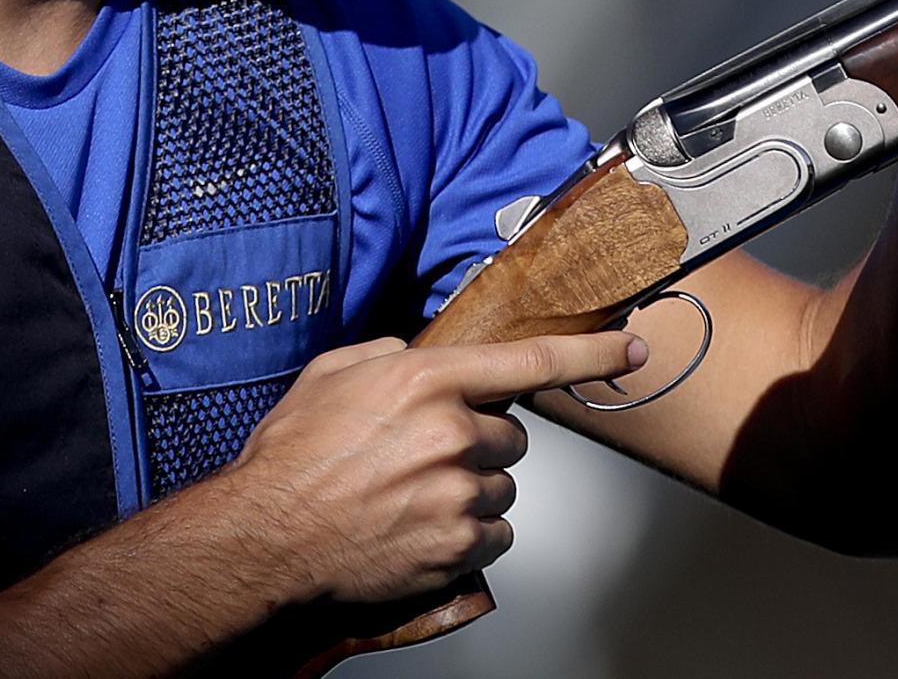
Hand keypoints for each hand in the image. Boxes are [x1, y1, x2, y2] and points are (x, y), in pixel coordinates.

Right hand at [219, 331, 645, 605]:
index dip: (591, 353)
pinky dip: (469, 535)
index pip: (531, 362)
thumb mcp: (332, 375)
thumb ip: (388, 355)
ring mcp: (458, 495)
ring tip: (417, 496)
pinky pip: (495, 536)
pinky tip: (424, 528)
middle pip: (513, 437)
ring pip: (504, 488)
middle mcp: (452, 435)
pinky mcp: (457, 547)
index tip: (631, 349)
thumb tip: (418, 357)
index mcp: (427, 382)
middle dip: (481, 444)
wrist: (266, 536)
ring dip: (474, 491)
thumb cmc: (292, 458)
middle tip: (429, 456)